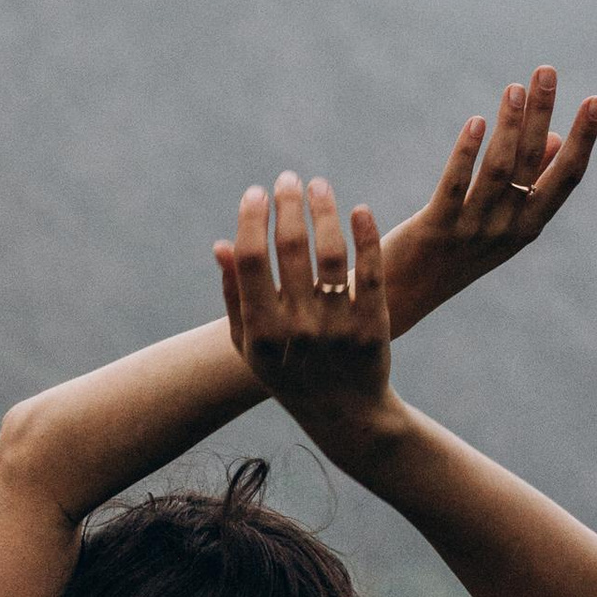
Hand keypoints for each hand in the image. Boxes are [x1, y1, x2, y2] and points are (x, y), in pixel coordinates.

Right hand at [214, 171, 395, 432]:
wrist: (346, 416)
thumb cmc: (289, 374)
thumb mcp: (252, 347)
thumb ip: (234, 297)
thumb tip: (222, 245)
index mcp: (261, 333)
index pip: (252, 261)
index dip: (252, 220)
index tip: (256, 193)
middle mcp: (298, 330)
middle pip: (290, 250)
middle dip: (287, 204)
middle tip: (289, 179)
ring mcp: (338, 329)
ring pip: (331, 254)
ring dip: (324, 211)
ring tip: (320, 186)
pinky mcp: (374, 328)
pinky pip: (370, 273)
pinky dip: (365, 237)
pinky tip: (359, 211)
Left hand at [377, 69, 596, 331]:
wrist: (403, 300)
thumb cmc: (452, 254)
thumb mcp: (499, 223)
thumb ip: (528, 184)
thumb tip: (556, 139)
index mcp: (528, 226)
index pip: (567, 178)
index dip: (584, 139)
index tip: (596, 100)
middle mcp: (508, 230)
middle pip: (534, 165)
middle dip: (542, 115)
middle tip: (546, 71)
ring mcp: (473, 231)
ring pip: (499, 172)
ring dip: (509, 127)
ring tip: (514, 88)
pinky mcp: (436, 231)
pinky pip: (456, 187)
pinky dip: (467, 153)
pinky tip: (476, 122)